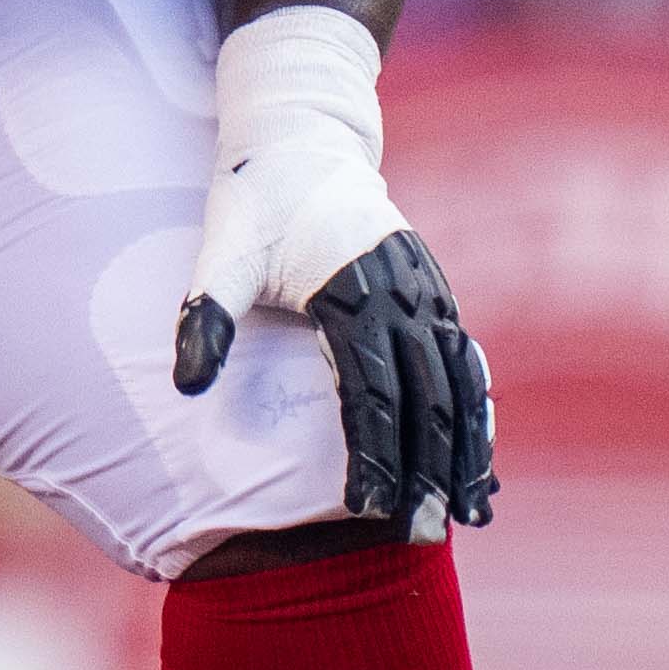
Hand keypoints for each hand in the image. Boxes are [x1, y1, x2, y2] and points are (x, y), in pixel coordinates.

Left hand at [172, 3, 494, 538]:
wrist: (300, 134)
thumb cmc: (253, 197)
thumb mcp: (220, 247)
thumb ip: (206, 313)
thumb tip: (187, 384)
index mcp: (355, 288)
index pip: (373, 391)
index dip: (376, 453)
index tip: (373, 511)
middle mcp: (404, 292)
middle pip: (428, 397)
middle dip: (432, 469)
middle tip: (427, 535)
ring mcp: (427, 290)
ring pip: (460, 383)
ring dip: (468, 448)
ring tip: (473, 512)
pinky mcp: (432, 291)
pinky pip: (466, 362)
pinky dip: (477, 412)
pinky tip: (481, 459)